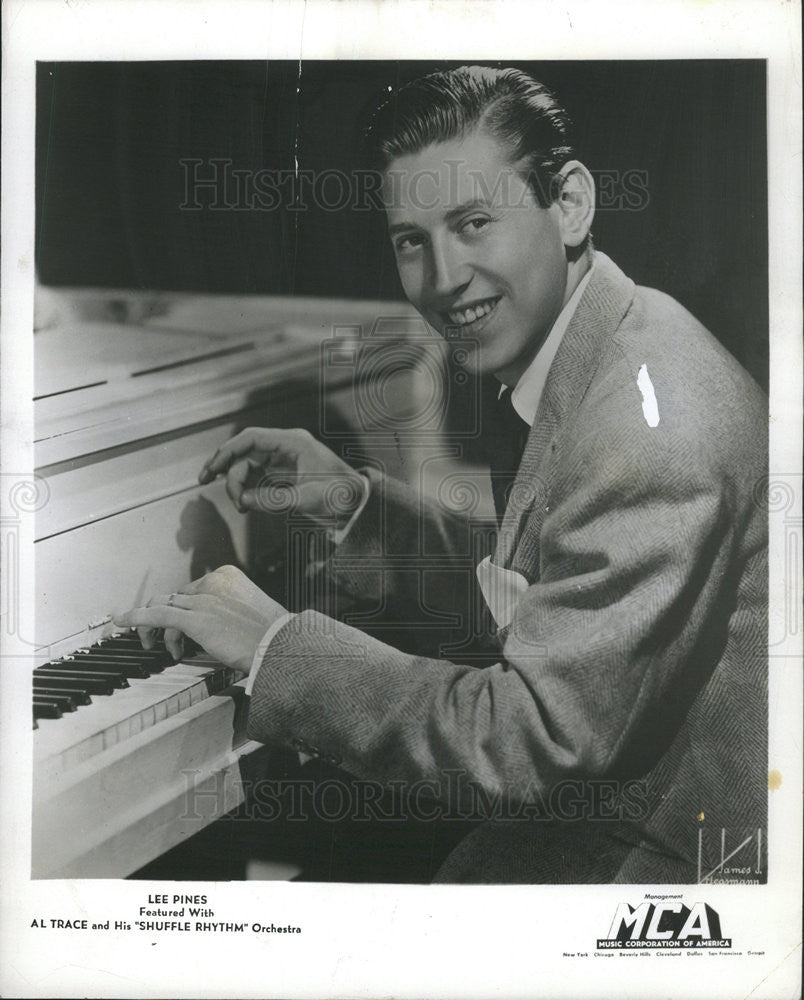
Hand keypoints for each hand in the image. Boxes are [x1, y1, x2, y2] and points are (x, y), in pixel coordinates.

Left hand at [114, 565, 287, 673]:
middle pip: (175, 596)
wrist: (277, 644)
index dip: (182, 609)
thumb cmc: (270, 634)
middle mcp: (212, 582)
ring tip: (152, 645)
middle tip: (159, 636)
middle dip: (163, 617)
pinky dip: (136, 618)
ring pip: (164, 606)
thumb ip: (227, 608)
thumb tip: (210, 624)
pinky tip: (123, 621)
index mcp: (227, 575)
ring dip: (152, 627)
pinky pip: (156, 615)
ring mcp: (202, 599)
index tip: (179, 626)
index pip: (192, 588)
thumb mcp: (249, 610)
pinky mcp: (194, 618)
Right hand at [198, 427, 365, 529]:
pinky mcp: (285, 475)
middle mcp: (286, 447)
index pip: (250, 438)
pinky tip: (244, 502)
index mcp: (293, 442)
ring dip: (237, 482)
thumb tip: (243, 500)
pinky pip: (258, 477)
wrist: (358, 503)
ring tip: (239, 504)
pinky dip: (247, 488)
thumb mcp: (308, 498)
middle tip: (208, 484)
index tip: (211, 469)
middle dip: (226, 468)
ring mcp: (285, 460)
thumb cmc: (341, 495)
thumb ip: (274, 500)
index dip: (226, 452)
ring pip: (249, 465)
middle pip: (245, 451)